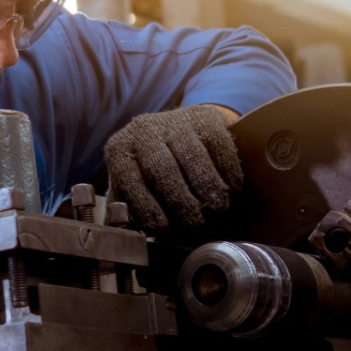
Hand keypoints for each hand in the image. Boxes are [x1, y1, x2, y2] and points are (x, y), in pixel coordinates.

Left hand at [104, 104, 243, 230]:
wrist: (182, 131)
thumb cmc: (153, 171)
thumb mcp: (134, 187)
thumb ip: (129, 209)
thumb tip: (127, 234)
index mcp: (119, 150)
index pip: (128, 180)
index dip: (146, 207)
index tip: (164, 227)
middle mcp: (142, 130)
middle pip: (162, 169)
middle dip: (182, 202)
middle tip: (196, 222)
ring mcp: (174, 120)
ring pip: (193, 157)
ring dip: (209, 188)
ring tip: (217, 208)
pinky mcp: (204, 116)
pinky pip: (218, 145)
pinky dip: (227, 171)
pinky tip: (231, 187)